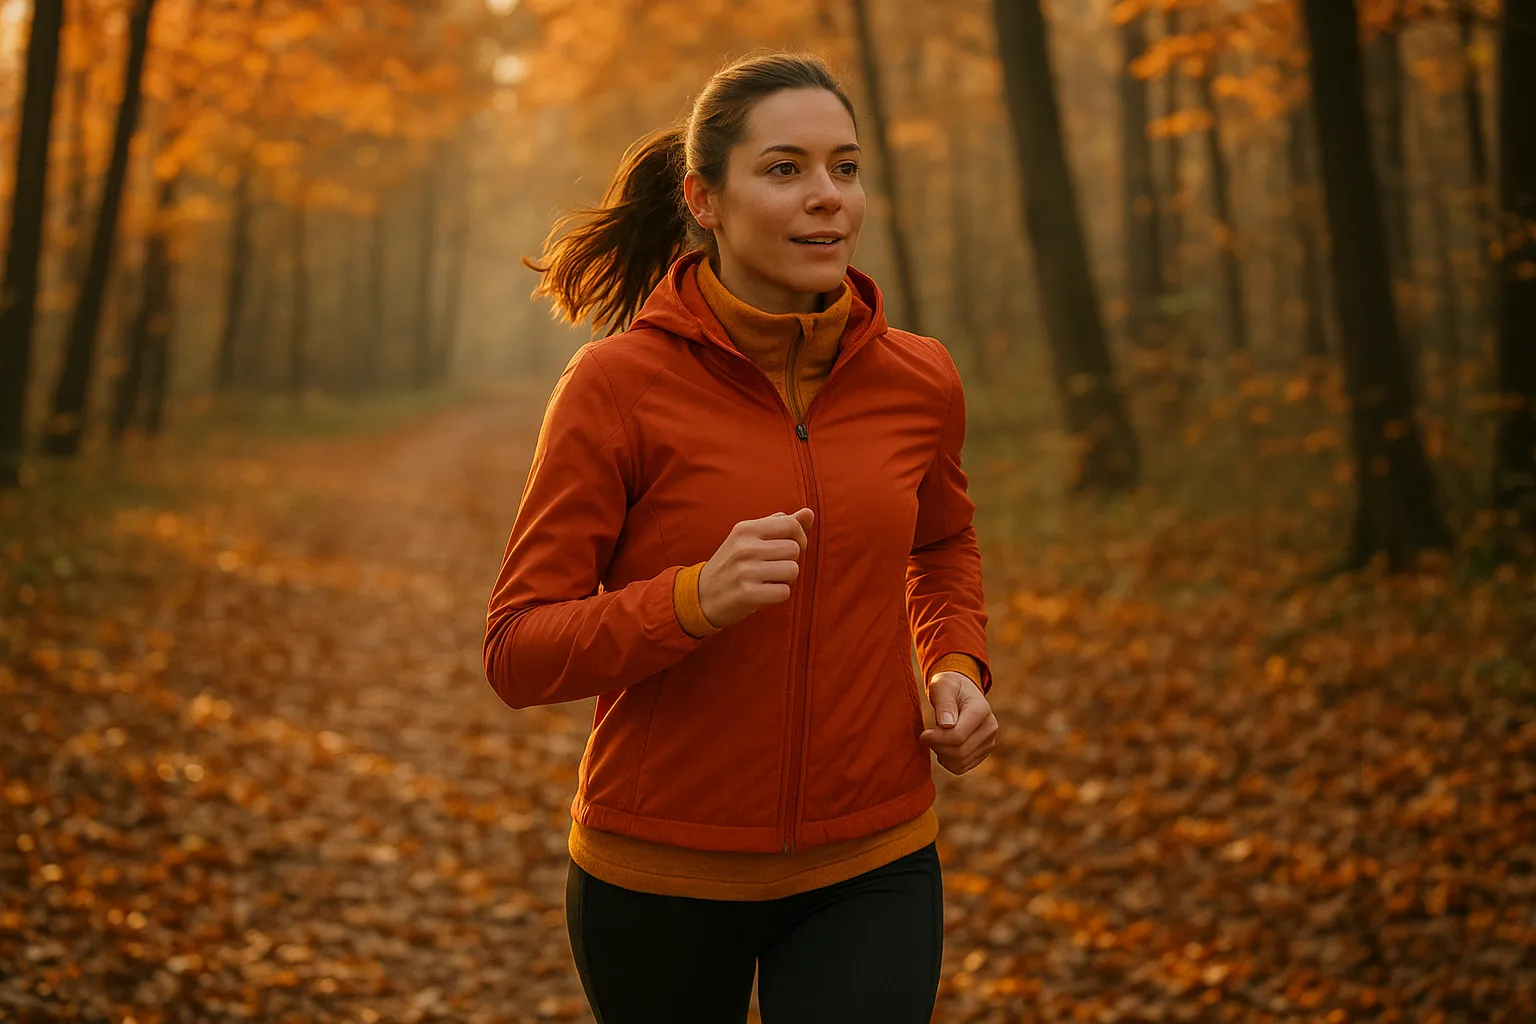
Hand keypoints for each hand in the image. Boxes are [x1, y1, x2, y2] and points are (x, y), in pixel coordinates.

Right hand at [697, 508, 813, 628]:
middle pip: (795, 550)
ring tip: (768, 580)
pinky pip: (784, 592)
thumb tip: (809, 513)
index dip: (800, 538)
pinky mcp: (747, 594)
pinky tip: (764, 593)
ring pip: (793, 570)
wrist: (702, 595)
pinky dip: (778, 595)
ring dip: (785, 579)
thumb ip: (780, 525)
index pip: (791, 525)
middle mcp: (745, 546)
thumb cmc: (733, 564)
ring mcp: (745, 570)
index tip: (790, 549)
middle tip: (773, 568)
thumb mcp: (750, 538)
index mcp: (746, 528)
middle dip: (790, 561)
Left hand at [920, 671, 996, 774]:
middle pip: (960, 751)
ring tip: (935, 739)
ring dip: (941, 754)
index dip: (936, 738)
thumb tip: (946, 724)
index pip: (958, 736)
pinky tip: (942, 747)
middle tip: (926, 736)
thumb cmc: (948, 687)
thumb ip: (944, 702)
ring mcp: (989, 741)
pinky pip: (961, 768)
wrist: (961, 692)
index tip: (923, 733)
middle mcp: (990, 727)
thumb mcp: (942, 686)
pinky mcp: (983, 752)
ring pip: (960, 762)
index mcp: (981, 710)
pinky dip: (947, 762)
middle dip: (937, 746)